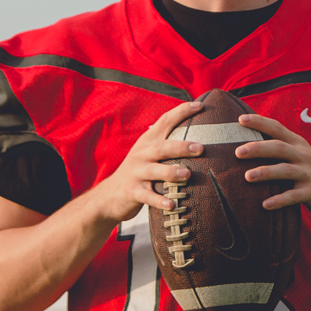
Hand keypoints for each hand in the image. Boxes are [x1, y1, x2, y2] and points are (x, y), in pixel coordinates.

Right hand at [85, 99, 205, 223]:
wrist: (110, 195)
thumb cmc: (138, 172)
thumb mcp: (148, 154)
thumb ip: (167, 144)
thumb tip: (199, 136)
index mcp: (148, 142)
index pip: (165, 122)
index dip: (181, 112)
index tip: (200, 105)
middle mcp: (141, 155)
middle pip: (161, 148)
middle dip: (181, 146)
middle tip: (200, 148)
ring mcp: (136, 173)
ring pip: (154, 171)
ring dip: (171, 172)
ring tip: (187, 174)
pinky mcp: (132, 191)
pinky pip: (147, 196)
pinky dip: (159, 201)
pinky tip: (172, 205)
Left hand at [233, 113, 310, 229]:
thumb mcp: (302, 158)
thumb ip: (282, 151)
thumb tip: (248, 146)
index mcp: (299, 145)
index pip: (277, 128)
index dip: (259, 122)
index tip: (240, 119)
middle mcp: (304, 156)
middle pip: (279, 148)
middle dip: (258, 148)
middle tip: (237, 152)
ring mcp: (310, 174)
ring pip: (285, 170)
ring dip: (266, 172)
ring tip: (247, 177)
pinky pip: (294, 196)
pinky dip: (279, 200)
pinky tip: (265, 205)